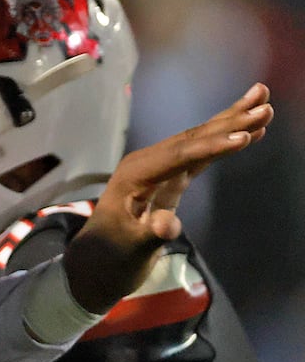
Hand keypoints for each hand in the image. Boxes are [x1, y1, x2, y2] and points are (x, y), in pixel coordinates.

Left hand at [64, 82, 271, 312]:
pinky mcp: (170, 177)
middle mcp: (146, 163)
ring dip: (231, 122)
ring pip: (199, 139)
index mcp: (135, 174)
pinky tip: (249, 132)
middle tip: (264, 102)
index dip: (211, 146)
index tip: (243, 138)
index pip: (179, 155)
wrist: (97, 260)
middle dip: (229, 121)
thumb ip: (151, 234)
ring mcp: (158, 168)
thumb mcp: (130, 249)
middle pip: (193, 138)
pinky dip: (224, 141)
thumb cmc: (111, 255)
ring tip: (263, 101)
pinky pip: (201, 153)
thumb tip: (168, 225)